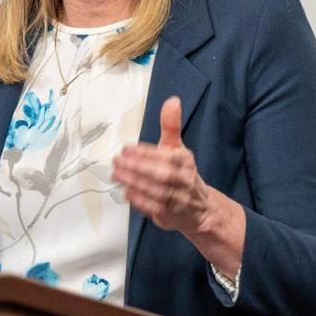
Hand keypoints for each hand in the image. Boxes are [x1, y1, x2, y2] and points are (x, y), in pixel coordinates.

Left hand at [112, 96, 213, 235]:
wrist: (200, 209)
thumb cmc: (182, 173)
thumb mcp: (177, 147)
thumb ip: (171, 125)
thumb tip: (172, 100)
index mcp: (185, 161)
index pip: (166, 156)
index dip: (146, 153)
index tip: (126, 149)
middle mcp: (183, 180)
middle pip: (162, 174)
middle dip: (138, 167)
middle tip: (116, 160)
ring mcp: (177, 199)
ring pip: (157, 191)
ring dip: (135, 182)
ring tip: (116, 174)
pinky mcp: (169, 215)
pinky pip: (154, 208)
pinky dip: (140, 200)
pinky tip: (126, 191)